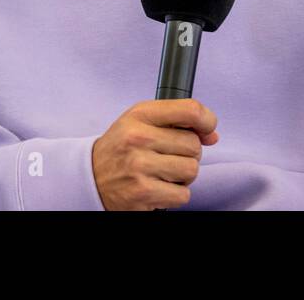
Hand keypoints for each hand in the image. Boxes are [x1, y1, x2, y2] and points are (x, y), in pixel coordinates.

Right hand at [91, 99, 219, 210]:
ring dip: (183, 175)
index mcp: (140, 114)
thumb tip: (212, 136)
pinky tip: (159, 186)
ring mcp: (140, 166)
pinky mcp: (143, 192)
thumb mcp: (142, 121)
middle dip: (188, 152)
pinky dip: (176, 194)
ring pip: (191, 170)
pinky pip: (183, 194)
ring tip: (164, 172)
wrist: (91, 176)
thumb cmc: (123, 146)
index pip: (190, 110)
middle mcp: (138, 138)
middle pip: (193, 144)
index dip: (207, 120)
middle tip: (169, 155)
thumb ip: (178, 121)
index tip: (206, 129)